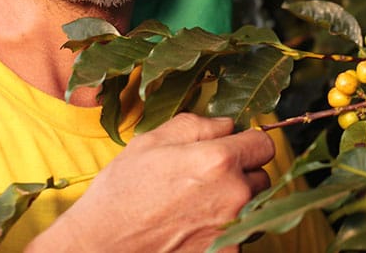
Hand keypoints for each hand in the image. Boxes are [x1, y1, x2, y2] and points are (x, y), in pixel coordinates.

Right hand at [28, 113, 273, 252]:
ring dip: (236, 203)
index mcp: (218, 161)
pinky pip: (237, 235)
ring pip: (252, 208)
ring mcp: (232, 230)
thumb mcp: (151, 141)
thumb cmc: (122, 192)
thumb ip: (197, 125)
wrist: (102, 245)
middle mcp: (233, 196)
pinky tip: (191, 226)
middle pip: (261, 177)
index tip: (232, 147)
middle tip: (206, 178)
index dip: (247, 142)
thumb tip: (226, 125)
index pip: (263, 144)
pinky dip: (221, 230)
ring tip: (196, 204)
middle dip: (240, 173)